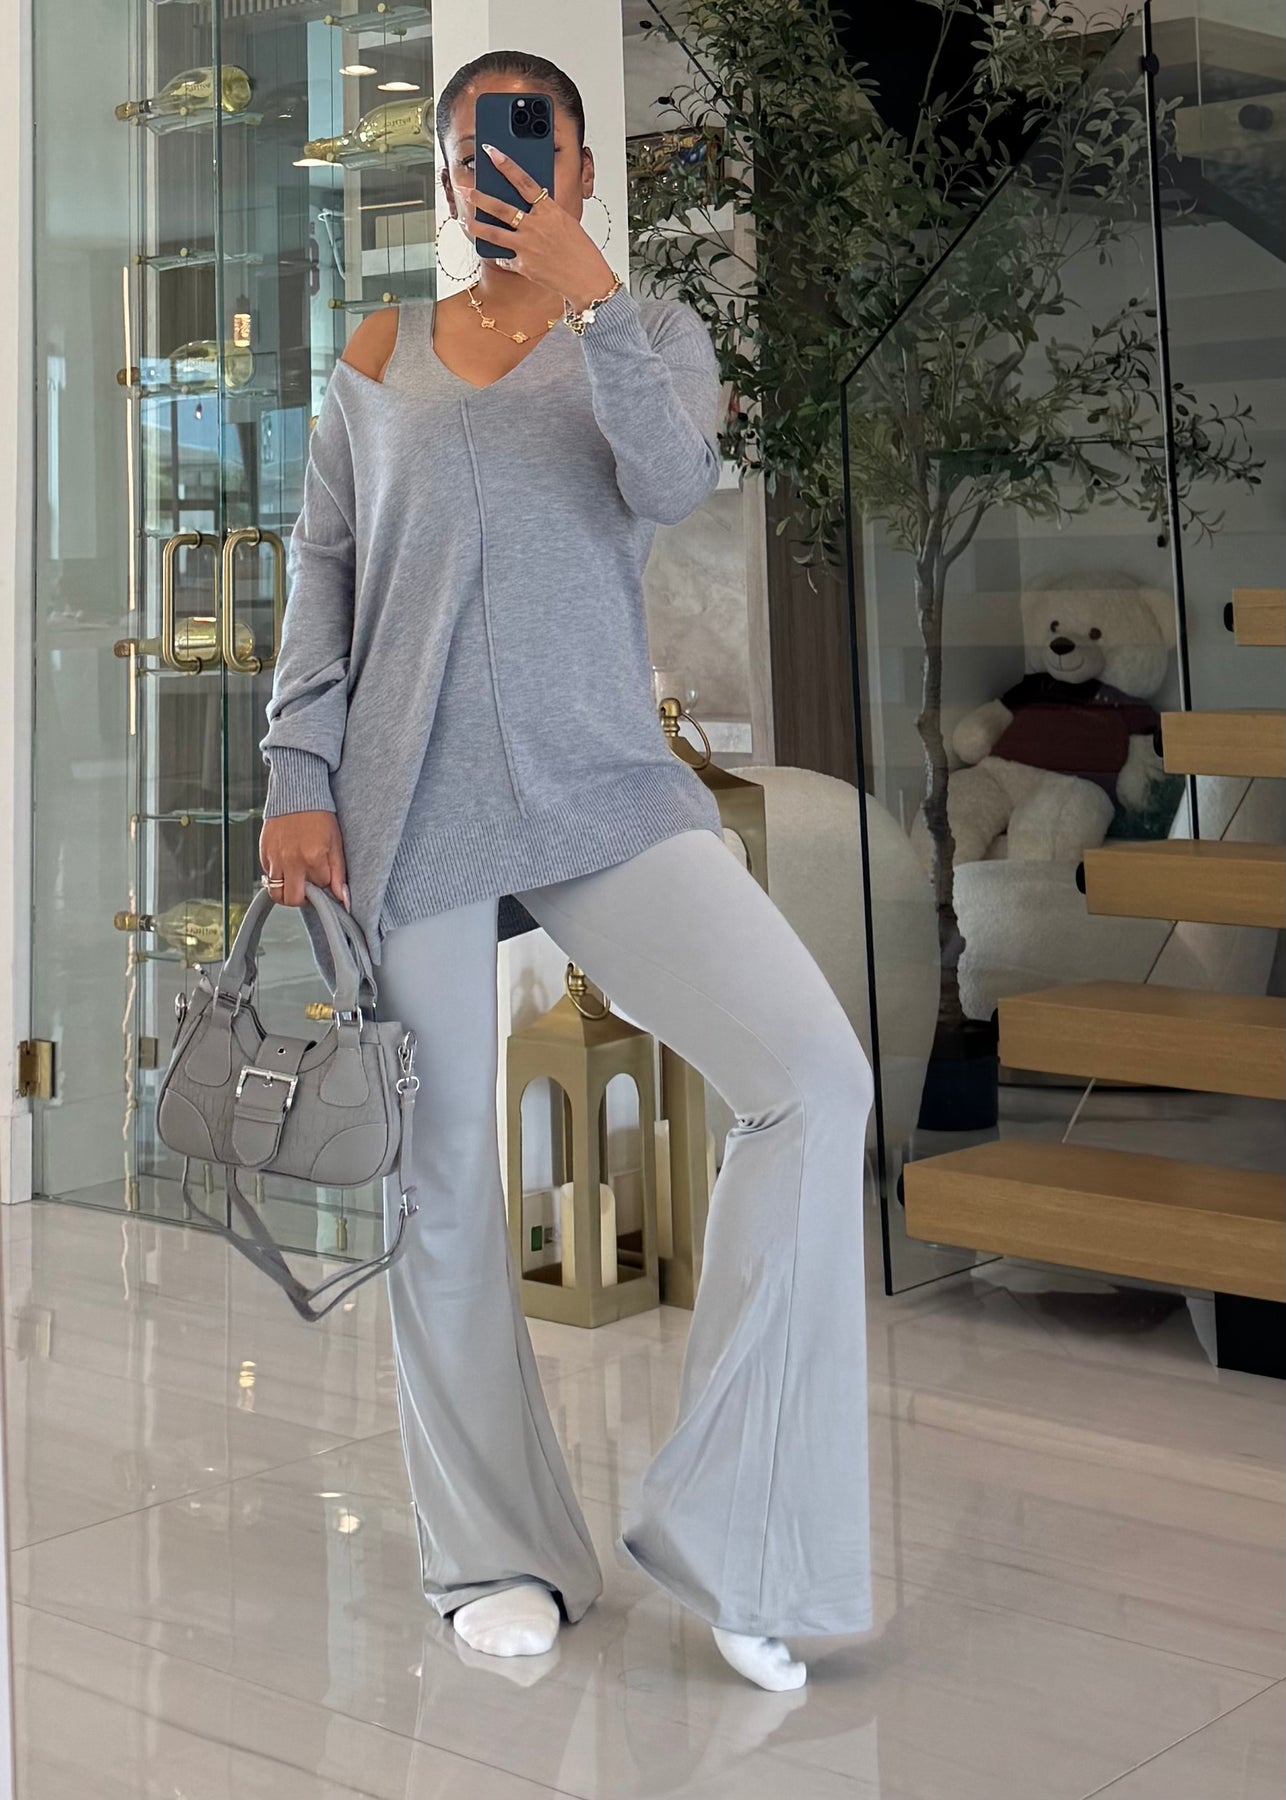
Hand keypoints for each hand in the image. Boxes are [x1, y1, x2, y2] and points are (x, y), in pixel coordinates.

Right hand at [259, 811, 348, 911]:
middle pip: (293, 899)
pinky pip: (268, 876)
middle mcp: (291, 861)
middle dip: (303, 899)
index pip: (320, 889)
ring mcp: (275, 858)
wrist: (296, 794)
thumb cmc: (318, 815)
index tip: (325, 879)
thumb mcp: (335, 843)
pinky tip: (287, 866)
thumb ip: (338, 873)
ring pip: (276, 892)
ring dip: (287, 892)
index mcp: (313, 858)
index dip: (324, 885)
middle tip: (309, 890)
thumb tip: (343, 898)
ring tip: (297, 882)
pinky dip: (278, 877)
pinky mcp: (263, 853)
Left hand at [465, 144, 615, 310]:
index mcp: (549, 211)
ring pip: (494, 234)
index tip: (492, 153)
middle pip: (501, 207)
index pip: (524, 182)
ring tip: (466, 221)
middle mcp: (535, 227)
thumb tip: (529, 209)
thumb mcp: (566, 223)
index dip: (506, 165)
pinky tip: (500, 255)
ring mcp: (527, 247)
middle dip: (479, 196)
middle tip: (465, 189)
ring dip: (476, 226)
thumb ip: (545, 214)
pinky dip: (503, 257)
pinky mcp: (524, 266)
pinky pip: (506, 259)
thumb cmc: (582, 252)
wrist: (588, 280)